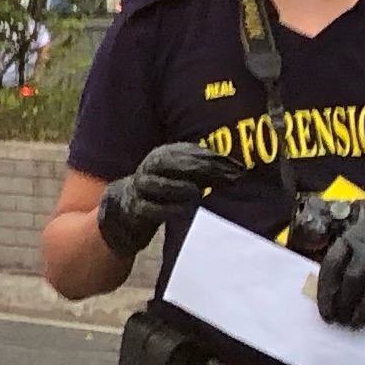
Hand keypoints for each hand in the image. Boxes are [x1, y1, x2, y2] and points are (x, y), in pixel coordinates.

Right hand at [96, 141, 239, 257]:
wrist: (126, 209)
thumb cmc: (163, 191)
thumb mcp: (181, 174)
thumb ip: (203, 169)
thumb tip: (237, 169)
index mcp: (164, 155)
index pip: (191, 152)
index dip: (215, 159)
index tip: (239, 169)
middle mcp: (150, 167)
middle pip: (176, 164)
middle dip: (204, 171)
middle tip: (230, 180)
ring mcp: (141, 188)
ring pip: (160, 185)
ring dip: (182, 189)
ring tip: (200, 194)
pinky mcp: (137, 209)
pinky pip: (154, 209)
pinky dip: (171, 210)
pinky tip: (187, 212)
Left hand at [315, 208, 364, 326]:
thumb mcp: (355, 246)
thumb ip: (342, 268)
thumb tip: (328, 302)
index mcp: (350, 239)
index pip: (332, 264)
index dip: (326, 291)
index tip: (326, 313)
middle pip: (355, 275)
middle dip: (345, 302)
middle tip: (342, 321)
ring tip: (357, 323)